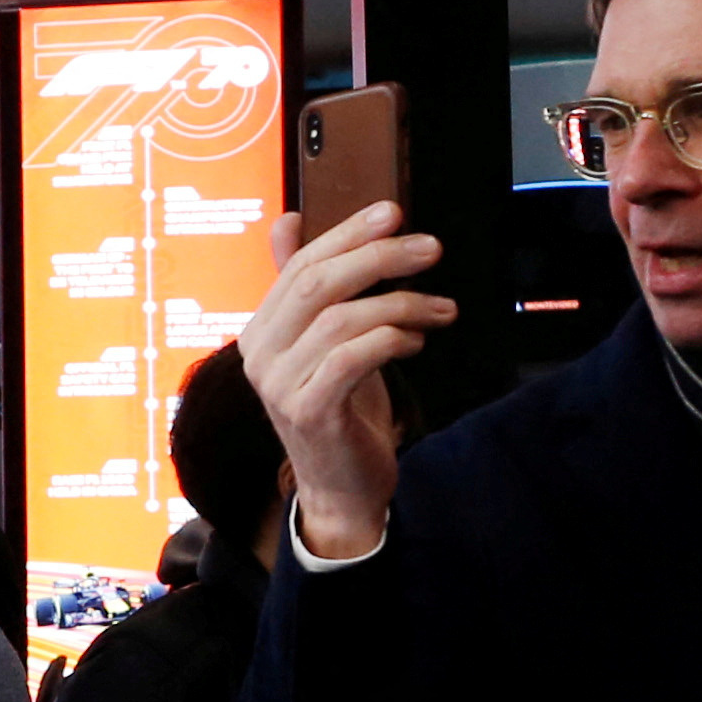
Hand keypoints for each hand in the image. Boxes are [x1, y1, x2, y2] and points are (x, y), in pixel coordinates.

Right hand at [243, 203, 451, 556]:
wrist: (340, 487)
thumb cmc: (338, 409)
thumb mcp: (323, 341)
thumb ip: (306, 287)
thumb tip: (287, 222)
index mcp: (261, 329)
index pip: (301, 265)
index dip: (348, 233)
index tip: (393, 213)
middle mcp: (260, 354)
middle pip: (318, 284)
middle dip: (380, 257)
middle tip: (430, 249)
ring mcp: (279, 384)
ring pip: (342, 318)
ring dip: (403, 304)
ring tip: (441, 310)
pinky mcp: (310, 410)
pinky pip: (353, 356)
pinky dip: (392, 340)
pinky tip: (417, 341)